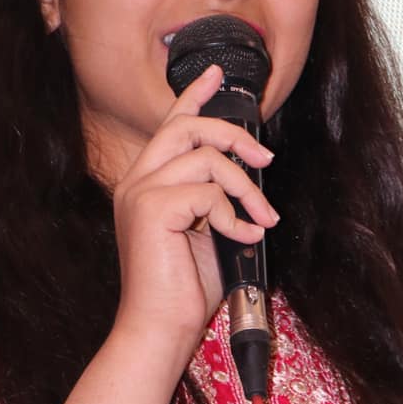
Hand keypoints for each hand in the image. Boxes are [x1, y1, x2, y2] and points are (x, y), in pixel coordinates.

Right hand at [109, 62, 277, 367]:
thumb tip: (249, 177)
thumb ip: (217, 199)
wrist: (160, 329)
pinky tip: (239, 238)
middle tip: (265, 158)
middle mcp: (136, 181)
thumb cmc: (182, 291)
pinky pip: (208, 192)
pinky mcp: (151, 209)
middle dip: (234, 134)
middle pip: (188, 126)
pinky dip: (232, 215)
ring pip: (207, 158)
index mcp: (146, 184)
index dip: (195, 95)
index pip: (170, 125)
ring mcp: (140, 193)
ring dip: (246, 188)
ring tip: (261, 220)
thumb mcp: (207, 233)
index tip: (217, 74)